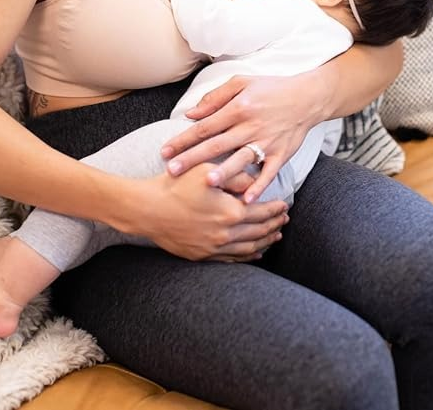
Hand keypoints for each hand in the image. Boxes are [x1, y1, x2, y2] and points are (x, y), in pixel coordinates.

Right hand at [133, 164, 287, 261]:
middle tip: (285, 220)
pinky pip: (232, 260)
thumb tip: (254, 183)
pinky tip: (255, 253)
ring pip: (248, 249)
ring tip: (275, 236)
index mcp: (230, 212)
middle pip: (258, 232)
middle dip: (274, 225)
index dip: (276, 209)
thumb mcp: (207, 172)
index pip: (262, 212)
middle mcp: (225, 234)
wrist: (147, 209)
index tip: (286, 205)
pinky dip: (247, 257)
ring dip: (265, 242)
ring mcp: (213, 248)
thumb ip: (235, 176)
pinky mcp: (202, 256)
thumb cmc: (176, 185)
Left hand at [160, 74, 327, 203]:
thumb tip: (192, 114)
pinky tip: (246, 199)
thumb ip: (215, 97)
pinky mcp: (281, 154)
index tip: (165, 151)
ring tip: (207, 182)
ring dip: (225, 172)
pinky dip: (259, 186)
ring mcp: (266, 142)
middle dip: (193, 158)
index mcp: (238, 108)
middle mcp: (250, 126)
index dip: (183, 139)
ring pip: (241, 159)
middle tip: (172, 171)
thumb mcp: (241, 82)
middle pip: (216, 145)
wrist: (307, 97)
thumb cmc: (271, 88)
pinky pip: (268, 173)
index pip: (205, 126)